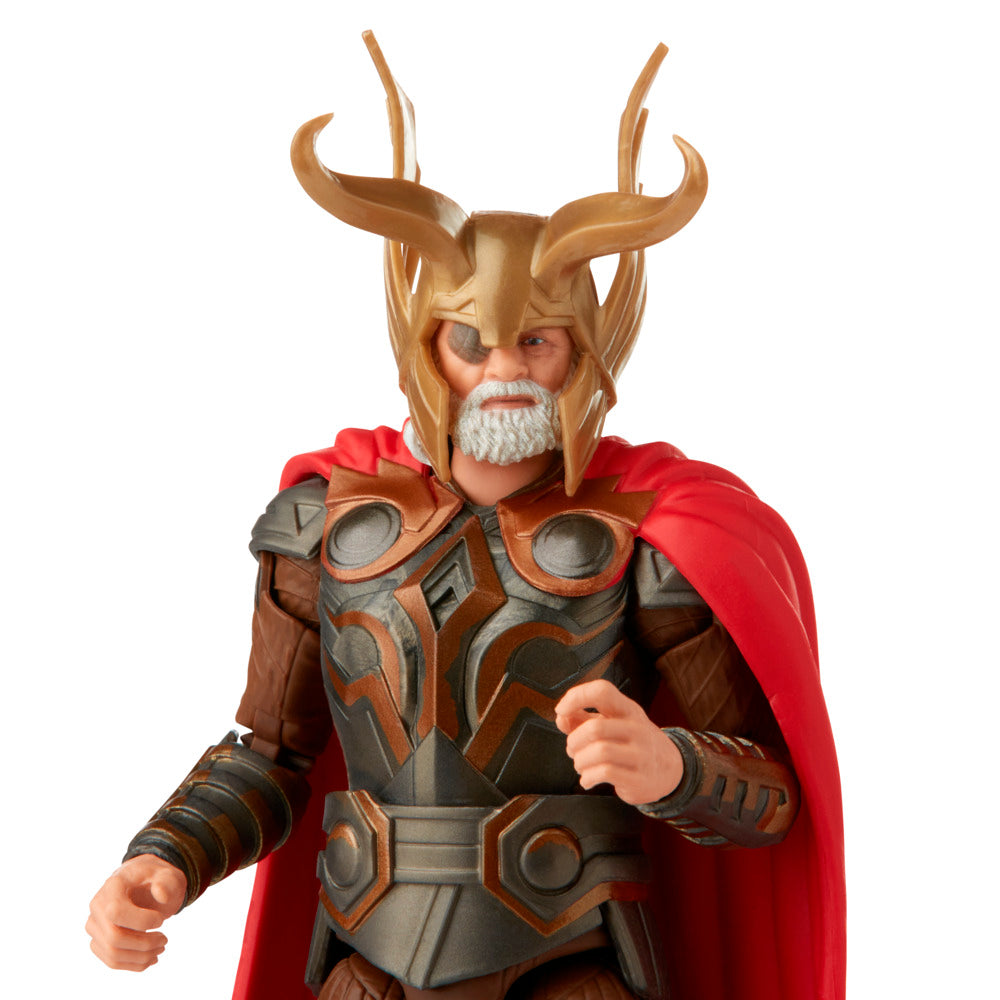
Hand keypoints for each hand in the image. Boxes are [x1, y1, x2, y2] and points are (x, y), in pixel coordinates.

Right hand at [86, 854, 186, 970]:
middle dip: (144, 944)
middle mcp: (97, 905)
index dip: (141, 921)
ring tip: (161, 949)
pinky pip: (111, 960)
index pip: (116, 912)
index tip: (161, 919)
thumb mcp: (167, 875)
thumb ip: (167, 882)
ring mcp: (95, 925)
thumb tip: (161, 895)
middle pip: (114, 938)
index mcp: (113, 885)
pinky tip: (151, 958)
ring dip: (141, 957)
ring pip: (112, 954)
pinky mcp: (98, 940)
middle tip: (165, 940)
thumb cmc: (156, 879)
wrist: (144, 883)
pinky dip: (133, 964)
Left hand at [555, 679, 684, 804]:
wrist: (671, 770)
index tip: (561, 710)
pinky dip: (588, 777)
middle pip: (595, 728)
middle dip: (574, 741)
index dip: (576, 697)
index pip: (602, 691)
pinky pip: (605, 773)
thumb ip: (582, 719)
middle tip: (573, 749)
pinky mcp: (639, 778)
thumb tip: (561, 718)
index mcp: (627, 709)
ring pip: (599, 752)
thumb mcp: (612, 724)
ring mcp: (641, 753)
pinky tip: (588, 779)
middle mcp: (636, 728)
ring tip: (581, 765)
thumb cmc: (632, 743)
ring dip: (580, 761)